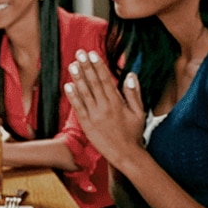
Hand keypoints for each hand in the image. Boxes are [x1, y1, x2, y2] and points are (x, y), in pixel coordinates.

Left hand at [64, 49, 146, 166]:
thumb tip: (130, 75)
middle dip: (86, 67)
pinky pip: (78, 108)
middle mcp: (104, 107)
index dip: (98, 66)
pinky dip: (73, 96)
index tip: (93, 54)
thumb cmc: (133, 134)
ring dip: (78, 78)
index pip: (106, 80)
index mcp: (117, 103)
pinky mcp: (87, 125)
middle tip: (80, 53)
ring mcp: (94, 116)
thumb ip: (133, 93)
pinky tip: (68, 85)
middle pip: (94, 83)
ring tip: (72, 65)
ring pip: (85, 93)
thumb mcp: (139, 112)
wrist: (125, 155)